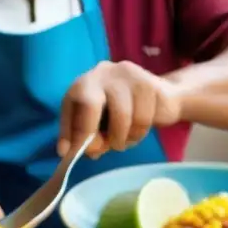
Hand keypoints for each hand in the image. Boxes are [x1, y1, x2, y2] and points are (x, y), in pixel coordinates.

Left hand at [57, 60, 181, 157]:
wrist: (161, 98)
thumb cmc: (121, 115)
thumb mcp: (97, 126)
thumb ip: (81, 138)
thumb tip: (66, 152)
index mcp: (83, 85)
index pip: (72, 106)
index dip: (76, 132)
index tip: (78, 154)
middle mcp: (102, 73)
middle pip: (90, 104)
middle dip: (96, 135)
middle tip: (107, 148)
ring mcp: (127, 75)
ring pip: (121, 116)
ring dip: (124, 138)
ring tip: (126, 139)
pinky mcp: (149, 83)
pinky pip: (143, 118)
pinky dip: (140, 133)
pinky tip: (139, 130)